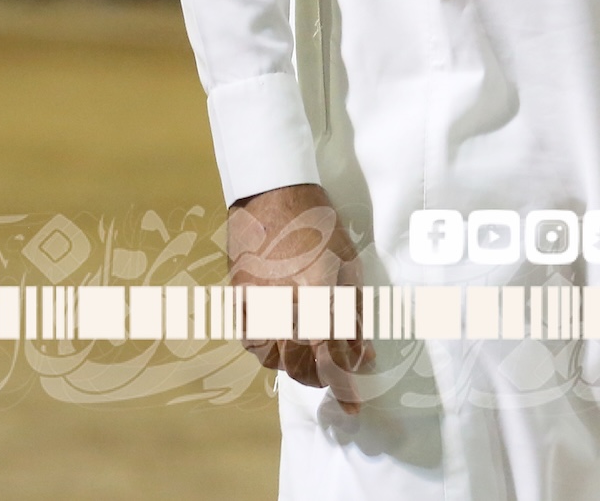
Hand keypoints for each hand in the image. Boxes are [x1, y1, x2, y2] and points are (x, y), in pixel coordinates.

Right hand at [227, 183, 370, 407]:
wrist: (271, 194)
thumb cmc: (319, 225)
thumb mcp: (348, 266)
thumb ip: (353, 316)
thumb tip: (362, 357)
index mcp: (316, 295)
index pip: (331, 357)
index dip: (345, 386)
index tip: (355, 405)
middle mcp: (283, 305)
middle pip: (300, 366)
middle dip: (322, 378)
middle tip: (336, 375)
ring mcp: (255, 305)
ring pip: (274, 361)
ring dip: (297, 366)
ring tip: (312, 356)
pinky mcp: (236, 302)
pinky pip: (253, 344)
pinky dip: (271, 351)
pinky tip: (285, 341)